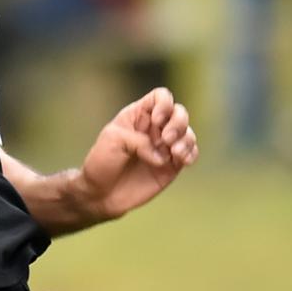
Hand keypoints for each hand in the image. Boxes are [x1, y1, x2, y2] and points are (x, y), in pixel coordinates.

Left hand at [76, 87, 197, 219]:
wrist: (100, 193)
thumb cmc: (102, 162)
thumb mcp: (114, 140)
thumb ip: (140, 141)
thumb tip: (163, 156)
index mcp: (139, 116)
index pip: (161, 97)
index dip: (164, 104)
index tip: (156, 121)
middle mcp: (155, 128)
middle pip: (179, 113)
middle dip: (178, 123)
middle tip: (166, 139)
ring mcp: (165, 147)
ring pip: (188, 133)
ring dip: (186, 140)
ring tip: (174, 153)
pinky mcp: (172, 166)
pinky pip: (190, 153)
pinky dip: (191, 154)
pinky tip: (183, 160)